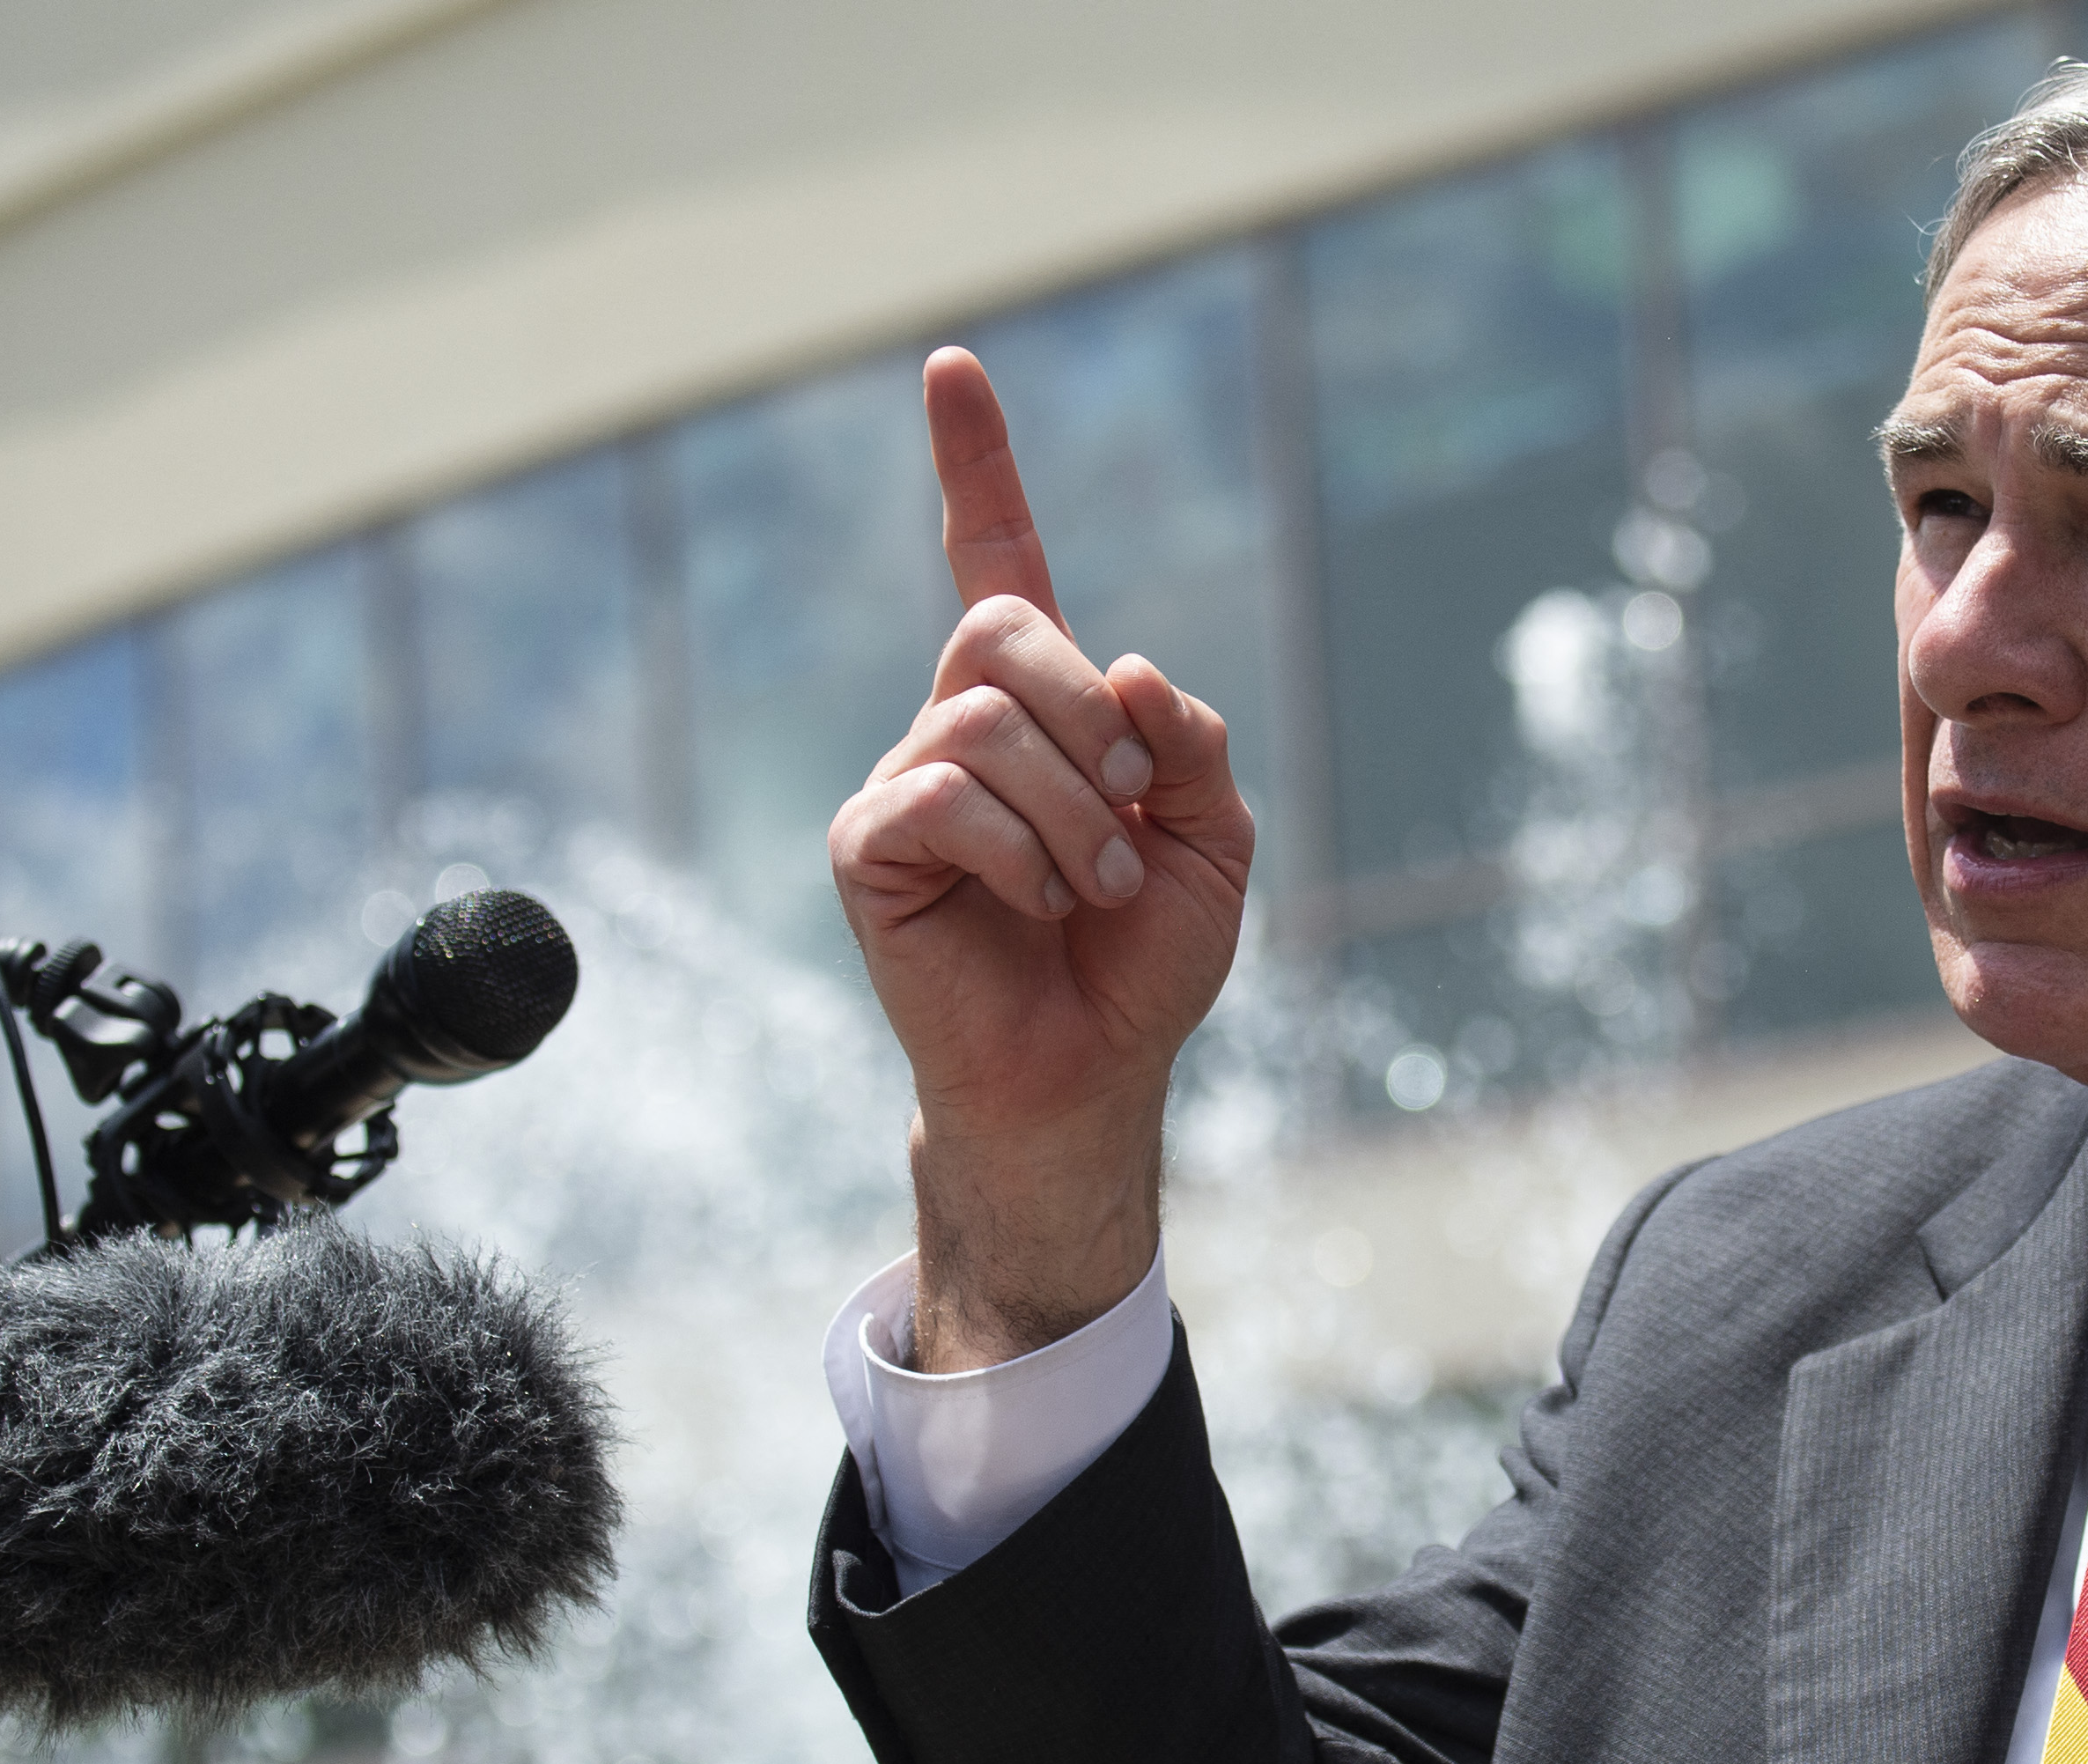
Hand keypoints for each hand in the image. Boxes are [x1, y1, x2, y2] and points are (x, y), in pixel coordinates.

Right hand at [829, 347, 1254, 1368]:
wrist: (1093, 1073)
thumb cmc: (1146, 961)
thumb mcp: (1215, 839)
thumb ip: (1190, 740)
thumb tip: (1128, 667)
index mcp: (1042, 708)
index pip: (996, 560)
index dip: (976, 467)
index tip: (954, 366)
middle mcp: (958, 726)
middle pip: (1003, 631)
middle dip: (1093, 716)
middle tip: (1133, 812)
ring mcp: (907, 784)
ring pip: (982, 720)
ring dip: (1076, 813)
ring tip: (1098, 889)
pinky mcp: (872, 851)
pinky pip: (942, 797)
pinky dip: (1022, 853)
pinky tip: (1039, 906)